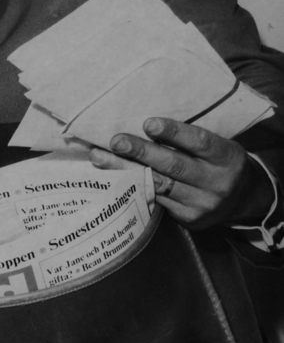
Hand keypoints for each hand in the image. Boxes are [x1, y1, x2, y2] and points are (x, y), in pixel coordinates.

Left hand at [89, 117, 272, 230]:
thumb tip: (145, 125)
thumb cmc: (220, 164)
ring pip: (158, 185)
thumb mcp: (218, 147)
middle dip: (141, 152)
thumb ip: (190, 141)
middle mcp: (216, 182)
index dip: (174, 133)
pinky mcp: (188, 219)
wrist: (243, 200)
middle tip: (116, 141)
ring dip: (126, 170)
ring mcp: (201, 203)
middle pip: (174, 166)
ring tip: (100, 157)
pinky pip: (155, 201)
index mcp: (227, 158)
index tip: (148, 123)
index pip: (200, 143)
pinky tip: (110, 178)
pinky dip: (131, 188)